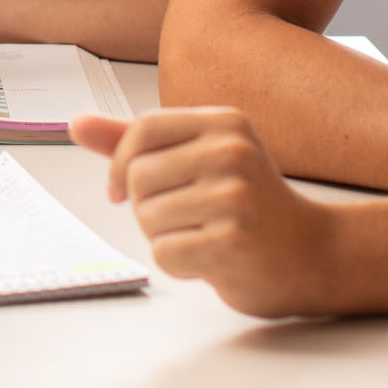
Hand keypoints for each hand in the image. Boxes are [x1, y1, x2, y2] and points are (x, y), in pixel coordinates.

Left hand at [71, 107, 339, 318]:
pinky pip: (165, 253)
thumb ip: (135, 142)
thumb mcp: (199, 159)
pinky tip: (211, 259)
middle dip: (147, 207)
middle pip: (138, 177)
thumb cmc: (248, 206)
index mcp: (224, 123)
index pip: (142, 130)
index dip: (121, 164)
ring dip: (165, 237)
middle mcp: (232, 152)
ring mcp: (235, 196)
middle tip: (186, 219)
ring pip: (147, 218)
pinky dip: (179, 265)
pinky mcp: (233, 241)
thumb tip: (75, 124)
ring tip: (203, 236)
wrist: (312, 256)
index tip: (123, 190)